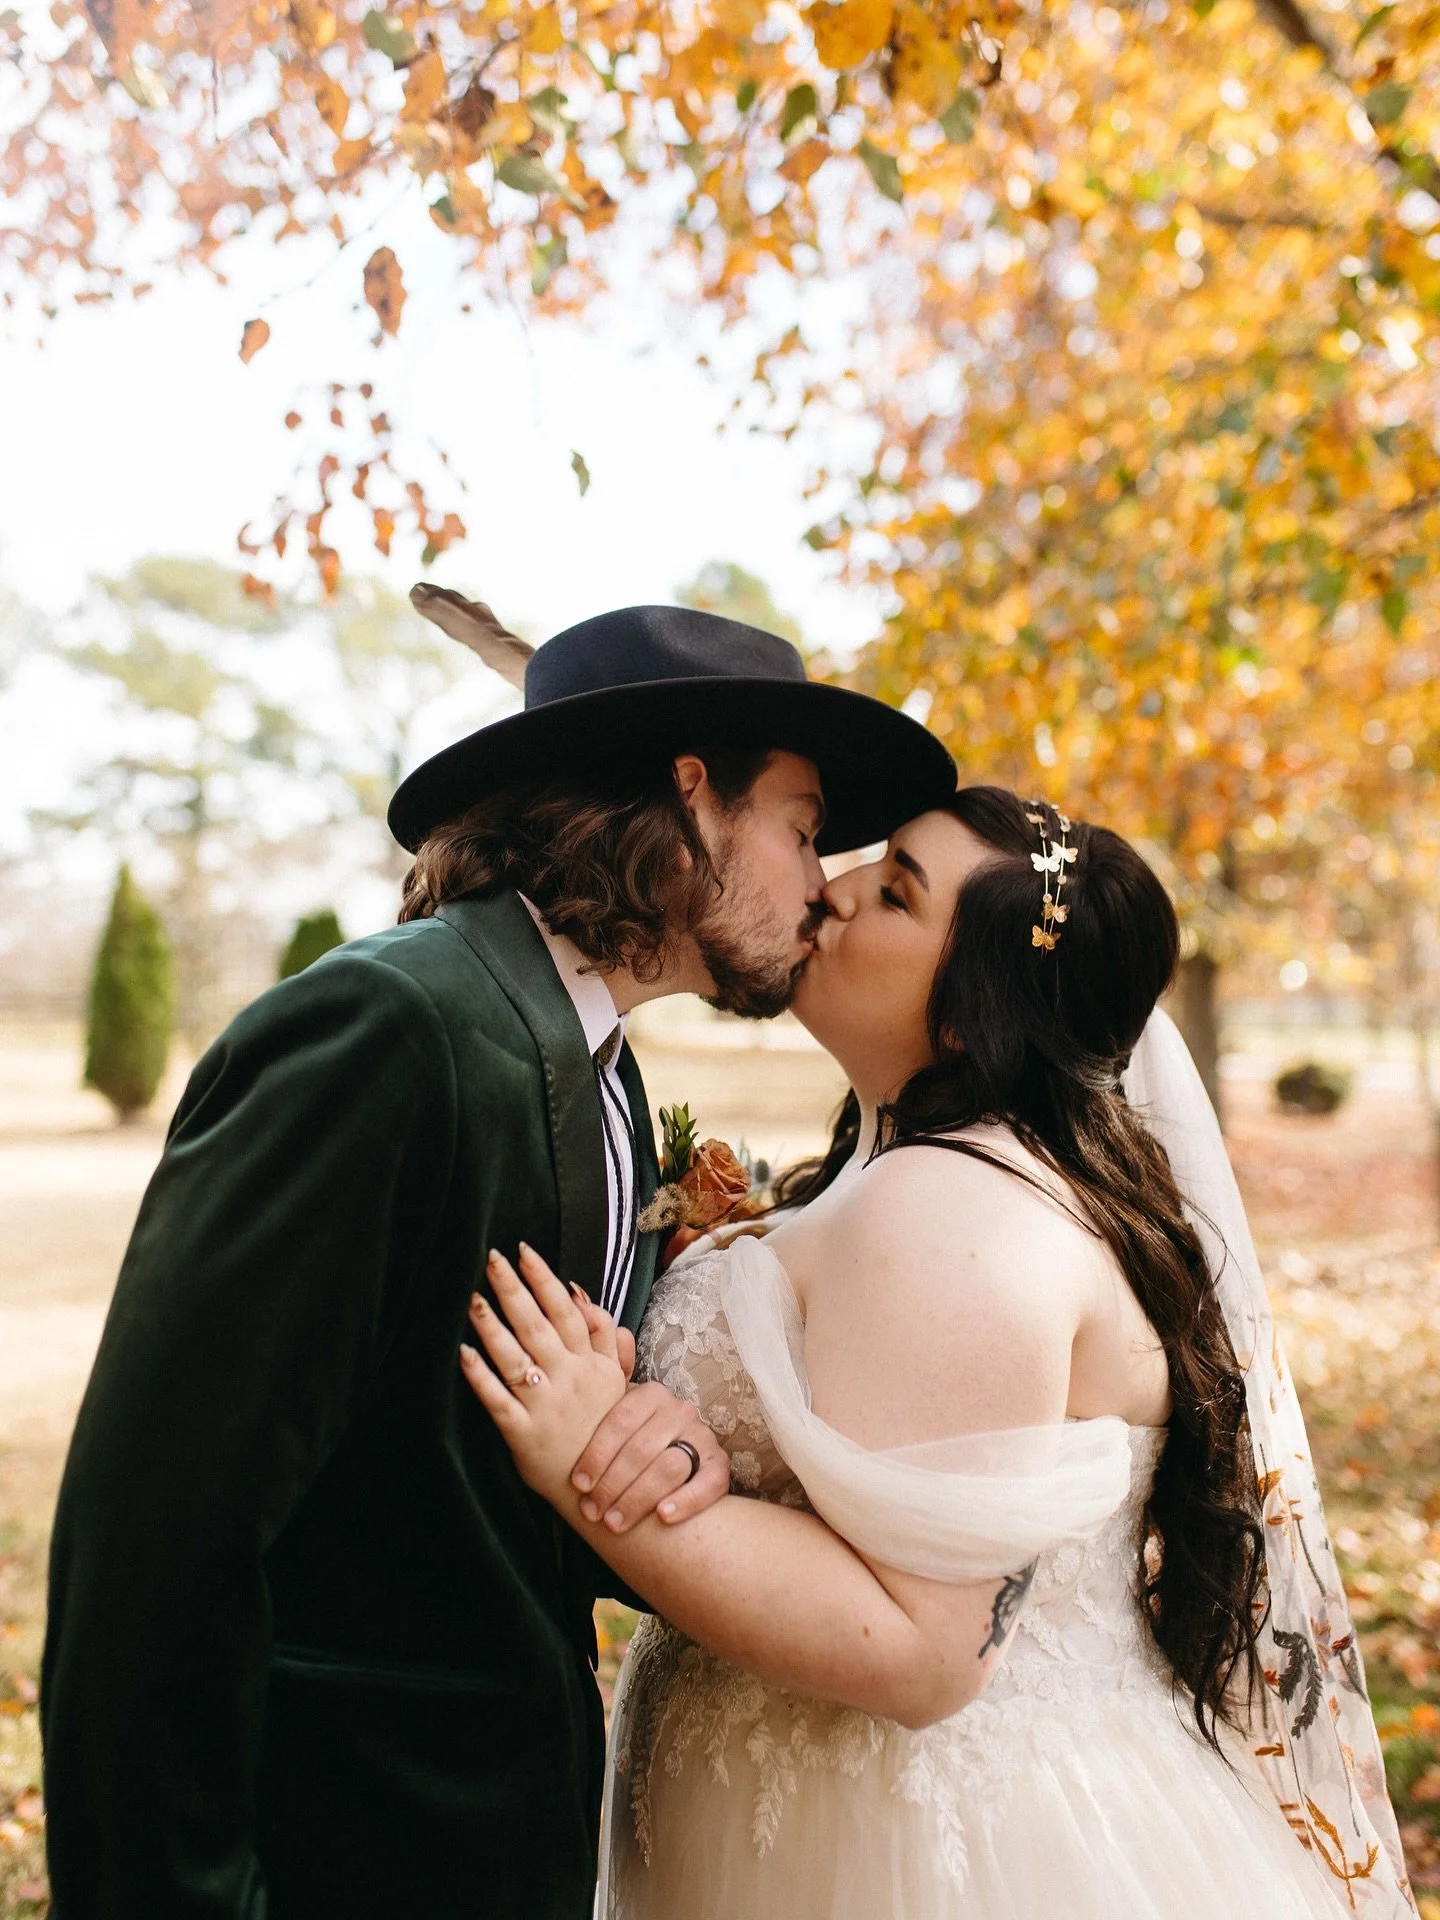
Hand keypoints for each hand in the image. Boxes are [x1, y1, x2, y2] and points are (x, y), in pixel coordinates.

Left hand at [460, 1245, 626, 1503]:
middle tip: (491, 1260)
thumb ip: (602, 1333)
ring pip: (515, 1358)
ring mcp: (545, 1405)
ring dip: (492, 1327)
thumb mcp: (615, 1377)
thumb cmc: (604, 1427)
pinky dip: (481, 1377)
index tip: (525, 1252)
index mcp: (589, 1362)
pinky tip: (463, 1354)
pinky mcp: (524, 1433)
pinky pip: (498, 1401)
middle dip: (513, 1290)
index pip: (565, 1311)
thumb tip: (579, 1292)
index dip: (544, 1280)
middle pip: (536, 1326)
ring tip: (473, 1299)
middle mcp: (567, 1378)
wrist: (604, 1488)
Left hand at [571, 1384, 730, 1531]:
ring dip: (639, 1499)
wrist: (670, 1458)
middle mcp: (679, 1410)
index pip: (620, 1421)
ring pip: (670, 1467)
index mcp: (650, 1395)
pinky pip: (707, 1484)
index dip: (596, 1455)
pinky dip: (685, 1501)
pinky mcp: (719, 1466)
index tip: (578, 1484)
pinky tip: (662, 1517)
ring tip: (615, 1523)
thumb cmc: (628, 1443)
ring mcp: (702, 1437)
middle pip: (642, 1449)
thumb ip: (594, 1401)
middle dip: (612, 1485)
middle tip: (593, 1512)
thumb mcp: (613, 1417)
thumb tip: (574, 1355)